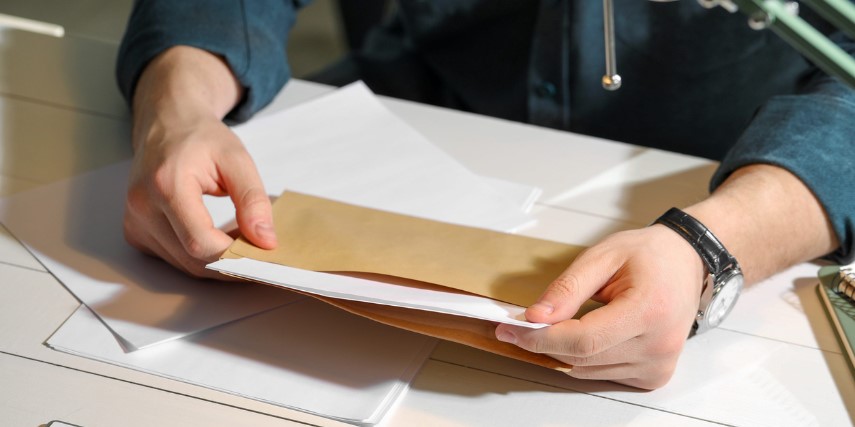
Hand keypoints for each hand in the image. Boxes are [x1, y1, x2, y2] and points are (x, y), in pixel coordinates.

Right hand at [122, 46, 275, 277]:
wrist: (167, 124)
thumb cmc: (200, 137)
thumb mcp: (237, 160)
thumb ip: (253, 200)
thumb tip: (265, 241)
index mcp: (166, 184)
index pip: (200, 242)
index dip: (234, 255)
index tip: (262, 250)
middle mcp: (142, 207)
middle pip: (192, 259)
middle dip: (229, 260)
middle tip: (258, 246)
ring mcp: (134, 222)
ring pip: (184, 265)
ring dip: (216, 259)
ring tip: (239, 235)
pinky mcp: (135, 232)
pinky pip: (173, 258)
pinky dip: (199, 256)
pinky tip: (216, 236)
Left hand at [495, 225, 703, 389]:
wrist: (687, 262)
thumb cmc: (649, 255)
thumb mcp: (602, 257)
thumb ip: (567, 289)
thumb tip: (535, 316)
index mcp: (648, 311)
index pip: (583, 339)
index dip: (541, 337)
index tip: (511, 329)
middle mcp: (659, 345)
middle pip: (582, 358)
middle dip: (544, 342)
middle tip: (520, 325)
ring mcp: (659, 365)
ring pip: (588, 371)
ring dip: (563, 351)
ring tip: (559, 323)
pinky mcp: (655, 375)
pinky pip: (603, 375)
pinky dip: (584, 358)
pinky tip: (587, 334)